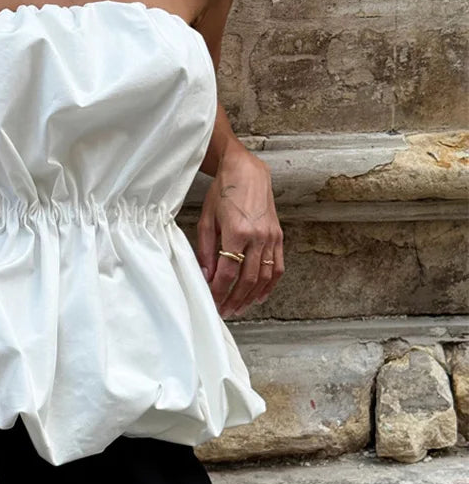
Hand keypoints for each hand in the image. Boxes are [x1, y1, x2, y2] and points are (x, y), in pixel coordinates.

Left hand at [195, 145, 283, 316]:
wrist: (247, 172)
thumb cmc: (223, 193)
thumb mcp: (206, 219)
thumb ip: (206, 249)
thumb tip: (206, 275)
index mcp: (237, 232)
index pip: (228, 272)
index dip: (219, 291)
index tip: (212, 302)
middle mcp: (257, 237)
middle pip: (247, 279)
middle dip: (234, 299)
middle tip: (224, 311)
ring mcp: (271, 237)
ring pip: (264, 277)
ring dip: (251, 296)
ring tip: (239, 308)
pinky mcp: (278, 236)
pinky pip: (278, 267)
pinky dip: (270, 285)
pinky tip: (259, 296)